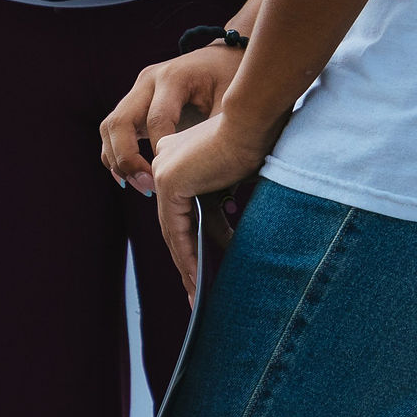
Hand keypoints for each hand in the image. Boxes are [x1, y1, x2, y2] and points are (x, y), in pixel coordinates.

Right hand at [100, 45, 241, 193]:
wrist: (226, 56)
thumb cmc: (234, 78)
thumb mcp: (233, 101)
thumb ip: (220, 132)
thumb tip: (216, 177)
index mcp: (172, 78)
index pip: (155, 121)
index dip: (161, 154)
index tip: (172, 181)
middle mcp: (147, 81)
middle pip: (119, 122)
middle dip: (127, 159)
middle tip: (147, 187)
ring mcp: (138, 90)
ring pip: (110, 127)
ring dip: (118, 159)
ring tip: (140, 186)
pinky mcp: (136, 101)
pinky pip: (115, 130)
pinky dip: (117, 154)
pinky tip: (130, 177)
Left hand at [147, 112, 272, 302]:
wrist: (253, 121)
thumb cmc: (254, 142)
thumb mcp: (232, 180)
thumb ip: (221, 206)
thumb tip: (224, 240)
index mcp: (175, 159)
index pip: (181, 209)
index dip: (190, 241)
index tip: (201, 269)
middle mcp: (162, 164)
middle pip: (174, 223)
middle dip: (185, 261)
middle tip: (195, 292)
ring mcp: (162, 172)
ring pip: (173, 230)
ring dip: (186, 265)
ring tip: (198, 295)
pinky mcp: (168, 181)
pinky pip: (177, 229)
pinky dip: (187, 256)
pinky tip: (197, 280)